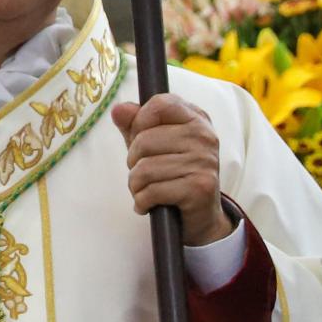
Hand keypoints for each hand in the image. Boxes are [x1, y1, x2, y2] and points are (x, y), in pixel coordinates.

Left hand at [110, 93, 231, 246]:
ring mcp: (204, 162)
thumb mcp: (152, 145)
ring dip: (136, 186)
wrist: (200, 217)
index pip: (160, 104)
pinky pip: (151, 191)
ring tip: (146, 191)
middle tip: (145, 174)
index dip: (139, 123)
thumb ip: (134, 124)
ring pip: (144, 169)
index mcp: (196, 119)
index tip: (141, 140)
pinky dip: (142, 202)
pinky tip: (149, 205)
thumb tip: (117, 109)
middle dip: (133, 162)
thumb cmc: (172, 174)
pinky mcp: (199, 188)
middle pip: (144, 140)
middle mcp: (204, 136)